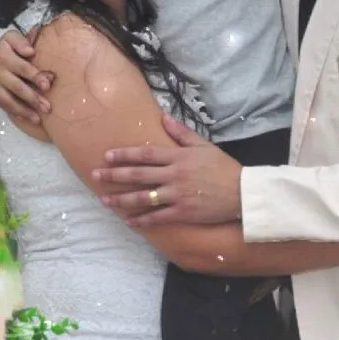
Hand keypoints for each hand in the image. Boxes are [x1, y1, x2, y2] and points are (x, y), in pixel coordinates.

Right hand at [0, 31, 53, 123]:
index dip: (35, 77)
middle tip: (47, 107)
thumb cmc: (7, 48)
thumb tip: (31, 51)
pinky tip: (28, 119)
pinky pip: (5, 106)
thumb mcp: (12, 38)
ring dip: (25, 110)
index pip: (23, 68)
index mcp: (5, 57)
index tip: (47, 86)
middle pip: (18, 87)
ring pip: (10, 101)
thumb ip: (22, 43)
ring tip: (38, 119)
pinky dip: (17, 113)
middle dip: (33, 98)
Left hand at [93, 114, 241, 226]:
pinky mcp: (183, 213)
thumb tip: (164, 117)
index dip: (125, 155)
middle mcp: (174, 176)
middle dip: (115, 175)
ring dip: (122, 199)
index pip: (145, 154)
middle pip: (138, 175)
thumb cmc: (223, 167)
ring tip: (105, 200)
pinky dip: (142, 220)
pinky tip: (129, 221)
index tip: (107, 156)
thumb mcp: (204, 146)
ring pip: (143, 197)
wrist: (242, 193)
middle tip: (96, 176)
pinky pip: (158, 217)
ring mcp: (178, 195)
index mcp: (178, 157)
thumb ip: (182, 133)